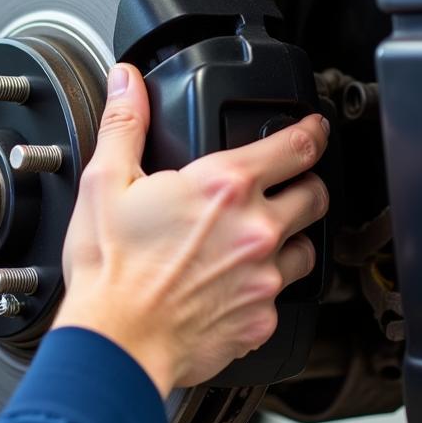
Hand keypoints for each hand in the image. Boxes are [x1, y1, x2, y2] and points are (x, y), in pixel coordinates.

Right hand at [55, 63, 328, 397]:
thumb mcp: (105, 181)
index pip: (296, 146)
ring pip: (307, 247)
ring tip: (257, 238)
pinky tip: (234, 283)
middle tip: (286, 184)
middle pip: (315, 195)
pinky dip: (265, 285)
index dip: (311, 131)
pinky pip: (281, 295)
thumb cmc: (109, 267)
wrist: (116, 340)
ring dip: (290, 237)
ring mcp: (264, 277)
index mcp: (223, 187)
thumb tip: (127, 82)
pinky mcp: (262, 317)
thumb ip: (125, 124)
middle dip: (306, 183)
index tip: (312, 129)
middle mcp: (256, 229)